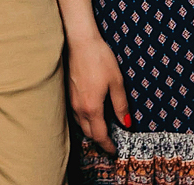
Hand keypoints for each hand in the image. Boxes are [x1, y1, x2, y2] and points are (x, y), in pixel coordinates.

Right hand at [67, 35, 130, 154]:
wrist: (79, 42)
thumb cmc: (100, 59)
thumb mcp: (116, 82)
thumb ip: (121, 105)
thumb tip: (126, 123)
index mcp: (92, 108)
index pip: (100, 135)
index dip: (107, 146)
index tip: (114, 151)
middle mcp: (79, 108)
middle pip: (88, 133)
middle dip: (99, 140)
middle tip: (110, 142)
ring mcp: (71, 101)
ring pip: (80, 124)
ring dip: (91, 130)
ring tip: (102, 129)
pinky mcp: (67, 93)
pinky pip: (75, 114)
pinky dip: (84, 120)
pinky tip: (91, 113)